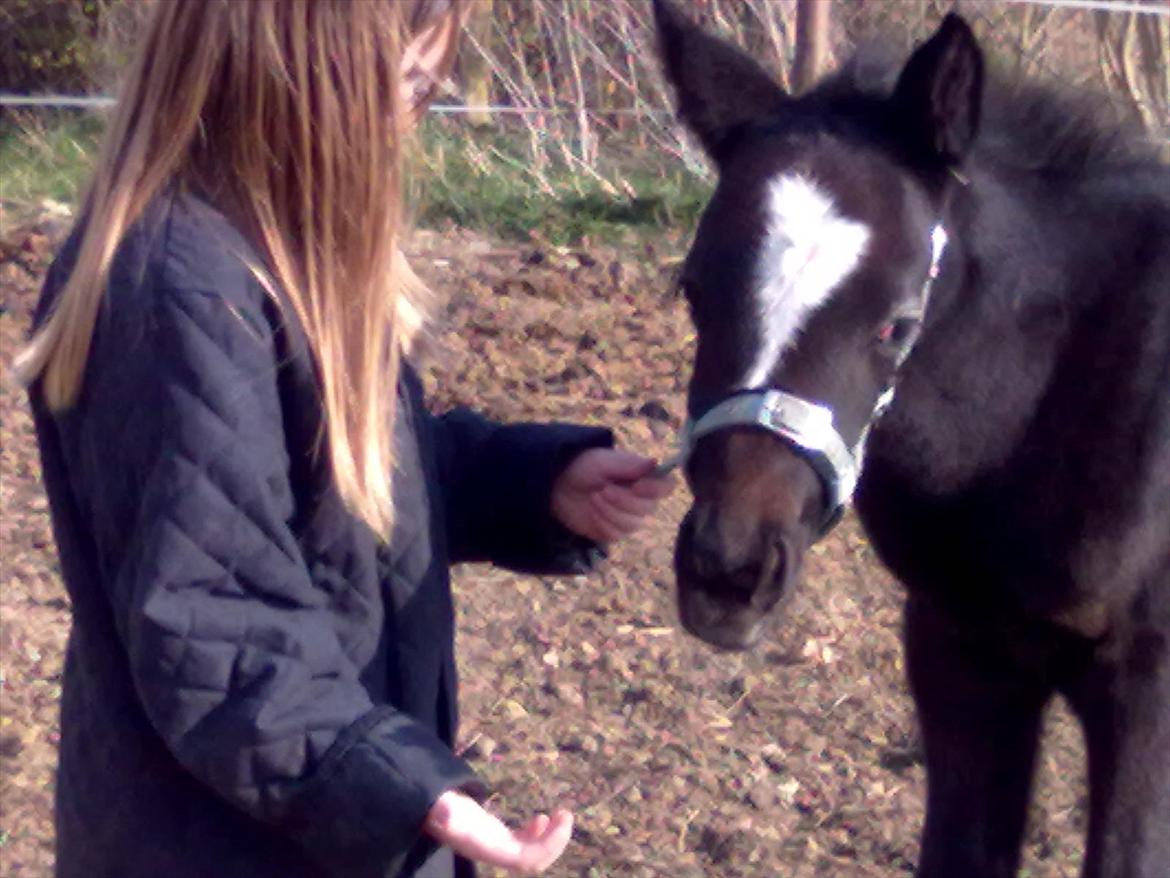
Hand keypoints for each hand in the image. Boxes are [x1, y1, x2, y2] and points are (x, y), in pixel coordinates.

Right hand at [424, 790, 571, 874]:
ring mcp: (497, 846)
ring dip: (550, 837)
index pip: (525, 859)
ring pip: (531, 853)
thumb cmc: (435, 806)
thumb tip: (447, 816)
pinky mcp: (498, 838)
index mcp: (488, 848)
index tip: (562, 819)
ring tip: (561, 814)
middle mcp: (494, 852)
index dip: (548, 845)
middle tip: (566, 814)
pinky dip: (538, 832)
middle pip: (533, 860)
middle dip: (555, 841)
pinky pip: (524, 843)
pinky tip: (543, 818)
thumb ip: (444, 811)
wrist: (427, 809)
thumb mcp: (440, 806)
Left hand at [551, 448, 674, 543]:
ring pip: (633, 524)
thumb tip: (655, 463)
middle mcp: (640, 499)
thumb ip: (629, 464)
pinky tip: (592, 512)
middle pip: (649, 508)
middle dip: (624, 501)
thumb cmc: (582, 467)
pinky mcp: (613, 531)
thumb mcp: (603, 461)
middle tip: (602, 489)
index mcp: (642, 477)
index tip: (636, 486)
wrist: (556, 485)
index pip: (666, 487)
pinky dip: (603, 523)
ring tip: (593, 498)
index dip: (655, 490)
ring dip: (610, 512)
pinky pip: (617, 534)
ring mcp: (627, 517)